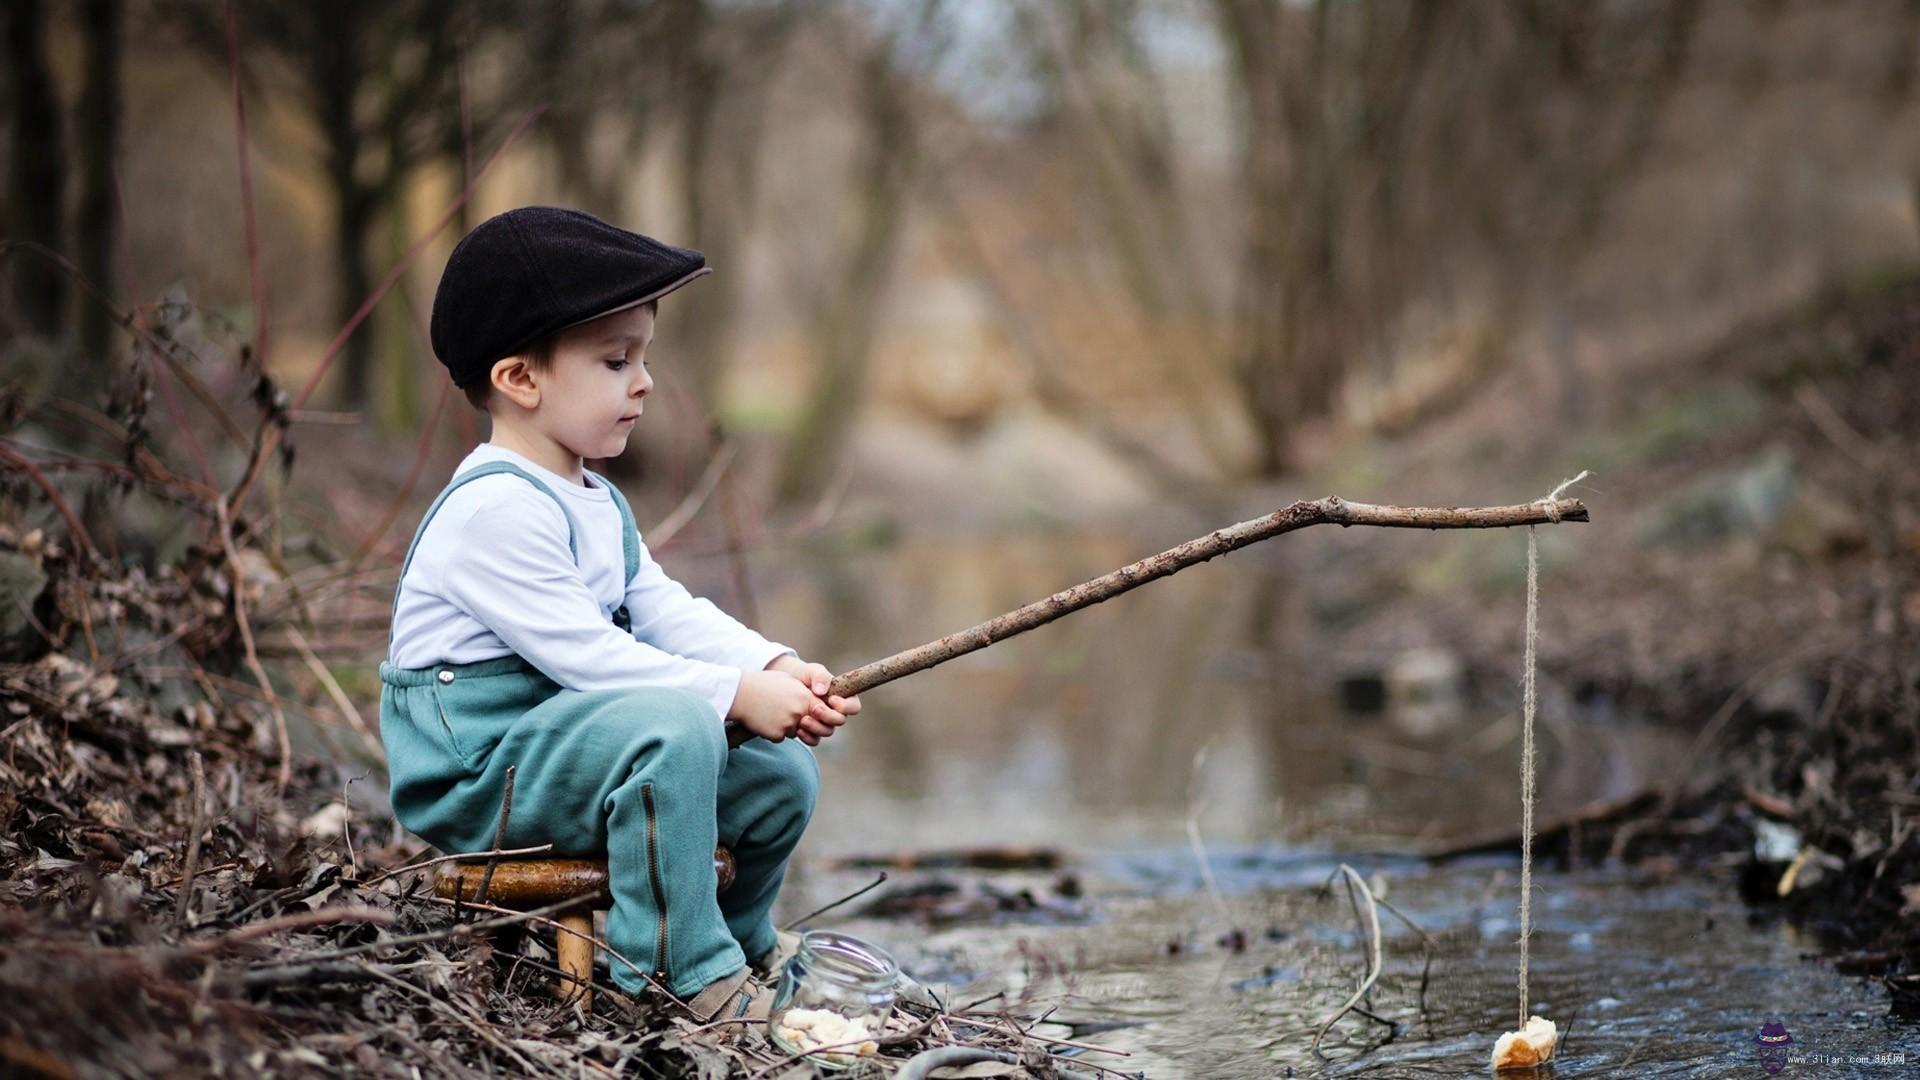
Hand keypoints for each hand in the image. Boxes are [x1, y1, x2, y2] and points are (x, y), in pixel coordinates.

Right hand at [730, 670, 846, 745]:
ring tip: (773, 712)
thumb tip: (819, 701)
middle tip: (795, 720)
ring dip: (787, 727)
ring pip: (795, 732)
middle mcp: (799, 711)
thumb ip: (806, 693)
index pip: (825, 712)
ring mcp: (788, 724)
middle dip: (808, 727)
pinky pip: (780, 737)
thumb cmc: (764, 684)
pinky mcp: (777, 734)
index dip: (823, 716)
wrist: (740, 693)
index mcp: (805, 696)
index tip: (813, 715)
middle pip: (813, 727)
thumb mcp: (789, 682)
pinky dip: (774, 731)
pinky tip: (765, 719)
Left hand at [767, 656, 861, 731]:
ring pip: (827, 732)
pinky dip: (807, 737)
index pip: (854, 707)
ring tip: (803, 720)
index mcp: (842, 698)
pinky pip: (814, 740)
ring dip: (816, 727)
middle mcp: (835, 712)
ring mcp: (823, 723)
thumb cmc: (804, 675)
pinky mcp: (811, 731)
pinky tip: (798, 730)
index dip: (846, 707)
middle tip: (815, 709)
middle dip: (828, 716)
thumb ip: (820, 676)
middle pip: (840, 721)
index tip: (831, 699)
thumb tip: (822, 691)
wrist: (785, 684)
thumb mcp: (812, 670)